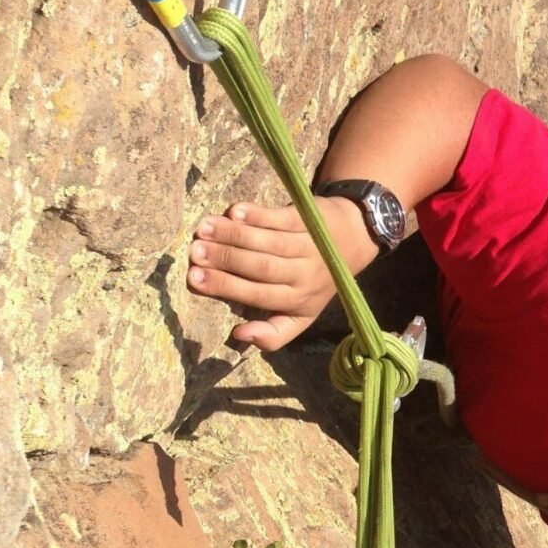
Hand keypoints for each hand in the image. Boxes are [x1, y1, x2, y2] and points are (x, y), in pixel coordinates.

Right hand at [185, 197, 371, 350]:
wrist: (352, 242)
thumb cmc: (314, 283)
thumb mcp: (301, 316)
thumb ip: (273, 333)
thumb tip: (239, 336)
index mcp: (298, 301)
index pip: (258, 294)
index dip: (227, 287)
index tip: (194, 280)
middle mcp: (305, 275)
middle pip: (260, 267)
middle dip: (224, 259)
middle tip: (194, 252)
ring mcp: (309, 246)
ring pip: (268, 242)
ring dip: (233, 235)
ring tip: (203, 229)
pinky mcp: (310, 220)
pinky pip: (281, 218)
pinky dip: (258, 215)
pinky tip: (234, 212)